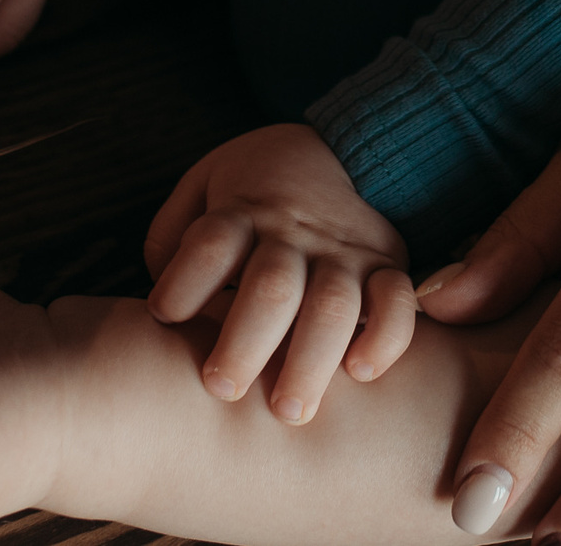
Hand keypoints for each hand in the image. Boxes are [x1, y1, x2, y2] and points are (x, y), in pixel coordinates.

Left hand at [142, 123, 416, 424]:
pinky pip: (397, 300)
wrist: (335, 150)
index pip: (211, 244)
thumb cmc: (251, 189)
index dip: (184, 282)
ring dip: (309, 360)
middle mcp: (293, 231)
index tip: (163, 316)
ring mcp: (343, 249)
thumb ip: (171, 239)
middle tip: (221, 388)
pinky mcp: (386, 264)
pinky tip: (360, 371)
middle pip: (271, 285)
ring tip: (287, 410)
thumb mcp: (201, 188)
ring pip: (333, 304)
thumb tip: (164, 310)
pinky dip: (385, 336)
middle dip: (245, 342)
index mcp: (242, 210)